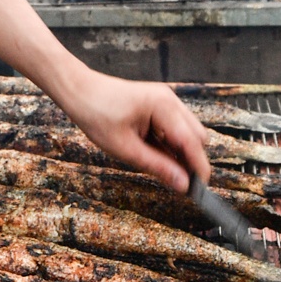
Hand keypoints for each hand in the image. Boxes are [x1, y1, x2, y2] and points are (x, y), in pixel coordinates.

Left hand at [54, 69, 210, 192]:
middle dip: (191, 159)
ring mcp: (166, 100)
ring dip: (181, 152)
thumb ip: (158, 166)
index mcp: (163, 106)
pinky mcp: (159, 104)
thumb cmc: (97, 115)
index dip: (198, 167)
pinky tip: (157, 155)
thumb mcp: (126, 148)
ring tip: (164, 170)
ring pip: (187, 132)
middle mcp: (170, 100)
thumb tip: (183, 184)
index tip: (200, 190)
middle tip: (180, 184)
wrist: (80, 91)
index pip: (192, 141)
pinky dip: (171, 143)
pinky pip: (175, 127)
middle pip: (196, 136)